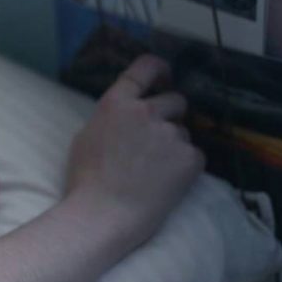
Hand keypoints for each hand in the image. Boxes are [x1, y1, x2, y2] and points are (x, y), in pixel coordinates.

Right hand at [66, 54, 203, 242]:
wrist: (104, 213)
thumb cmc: (87, 179)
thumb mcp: (88, 135)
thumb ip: (112, 117)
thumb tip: (127, 113)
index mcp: (116, 103)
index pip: (146, 68)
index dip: (160, 69)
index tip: (165, 76)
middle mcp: (146, 112)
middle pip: (176, 100)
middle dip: (171, 115)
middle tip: (158, 139)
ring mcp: (170, 134)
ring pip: (183, 132)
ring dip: (174, 145)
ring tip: (155, 170)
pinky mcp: (189, 158)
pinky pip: (195, 155)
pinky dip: (185, 167)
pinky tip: (166, 182)